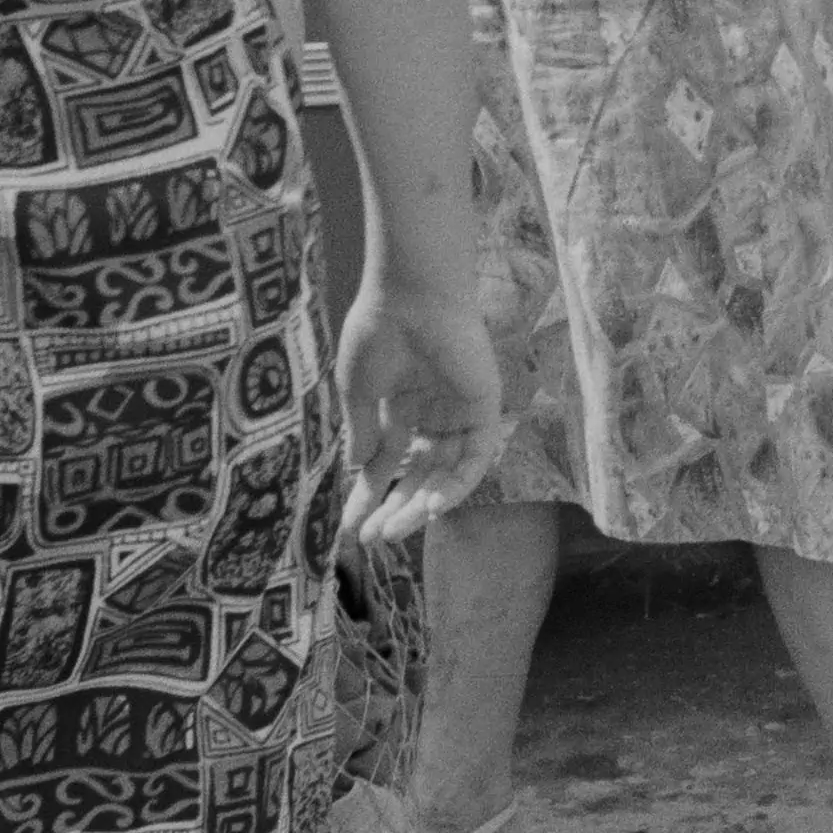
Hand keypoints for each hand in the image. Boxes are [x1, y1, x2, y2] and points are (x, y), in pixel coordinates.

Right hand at [338, 290, 505, 557]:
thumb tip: (359, 471)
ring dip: (418, 506)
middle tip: (369, 538)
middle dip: (392, 508)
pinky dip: (454, 486)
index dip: (367, 496)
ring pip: (442, 475)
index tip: (348, 527)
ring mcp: (458, 413)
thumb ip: (361, 431)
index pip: (386, 463)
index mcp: (400, 405)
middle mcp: (431, 413)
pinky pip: (474, 459)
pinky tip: (428, 508)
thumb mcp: (357, 388)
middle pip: (415, 476)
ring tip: (390, 531)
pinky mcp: (484, 408)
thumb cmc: (379, 330)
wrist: (411, 294)